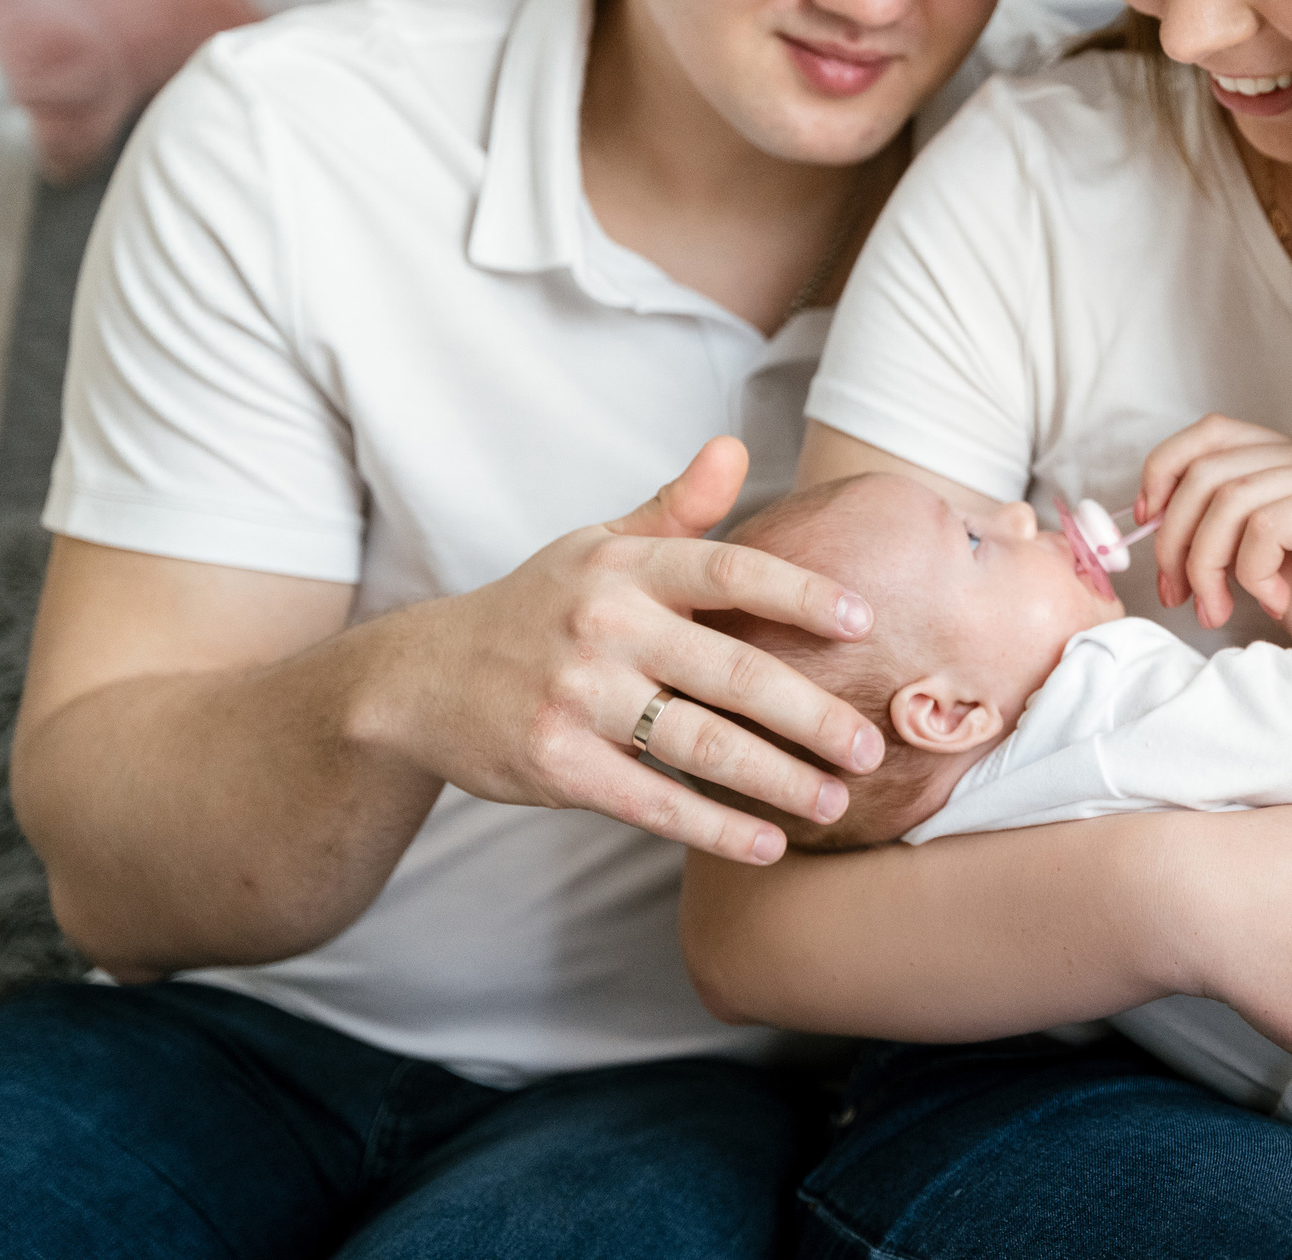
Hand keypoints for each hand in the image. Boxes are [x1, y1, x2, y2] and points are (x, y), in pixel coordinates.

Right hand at [356, 438, 883, 864]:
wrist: (418, 679)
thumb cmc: (537, 608)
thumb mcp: (595, 544)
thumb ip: (675, 507)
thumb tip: (735, 447)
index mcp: (624, 567)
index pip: (729, 572)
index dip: (802, 593)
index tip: (865, 622)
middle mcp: (604, 627)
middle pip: (734, 672)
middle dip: (813, 714)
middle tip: (873, 744)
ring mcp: (578, 698)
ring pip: (703, 745)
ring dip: (780, 779)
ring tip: (836, 800)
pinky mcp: (558, 765)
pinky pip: (653, 803)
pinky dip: (715, 828)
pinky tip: (767, 844)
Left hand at [1137, 415, 1291, 694]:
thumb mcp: (1269, 574)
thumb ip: (1226, 539)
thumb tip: (1153, 524)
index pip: (1210, 434)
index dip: (1163, 472)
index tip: (1145, 527)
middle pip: (1208, 465)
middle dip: (1173, 536)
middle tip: (1179, 595)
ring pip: (1229, 496)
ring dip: (1205, 563)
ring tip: (1219, 610)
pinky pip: (1267, 524)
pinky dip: (1252, 572)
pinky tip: (1277, 603)